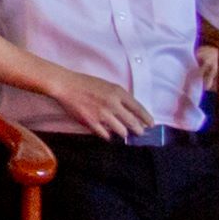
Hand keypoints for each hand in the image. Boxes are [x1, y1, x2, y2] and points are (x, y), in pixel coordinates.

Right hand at [32, 64, 147, 140]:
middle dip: (139, 130)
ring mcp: (102, 114)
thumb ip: (119, 97)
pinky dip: (108, 135)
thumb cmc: (87, 84)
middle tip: (140, 133)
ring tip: (124, 133)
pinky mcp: (92, 122)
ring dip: (124, 133)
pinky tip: (108, 134)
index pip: (138, 108)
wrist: (67, 86)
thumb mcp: (107, 85)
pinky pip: (105, 135)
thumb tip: (130, 111)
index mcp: (118, 92)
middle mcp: (112, 104)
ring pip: (121, 131)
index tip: (151, 124)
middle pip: (132, 122)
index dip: (146, 118)